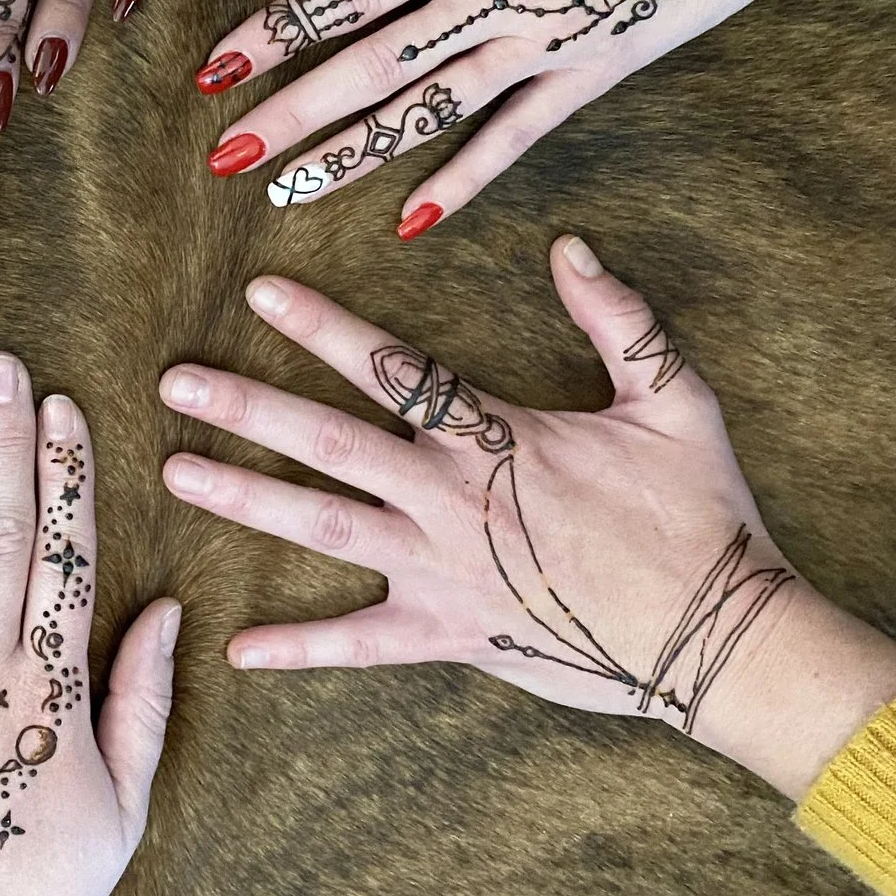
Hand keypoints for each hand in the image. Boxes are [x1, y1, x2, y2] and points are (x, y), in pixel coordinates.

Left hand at [157, 242, 895, 797]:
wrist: (721, 634)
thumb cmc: (702, 513)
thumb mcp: (675, 398)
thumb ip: (619, 317)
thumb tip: (571, 246)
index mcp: (494, 434)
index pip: (390, 366)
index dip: (322, 326)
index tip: (257, 292)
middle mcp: (449, 497)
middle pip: (328, 441)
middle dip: (245, 408)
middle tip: (175, 384)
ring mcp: (441, 571)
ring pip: (322, 527)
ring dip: (244, 499)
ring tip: (177, 474)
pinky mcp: (449, 636)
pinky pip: (361, 645)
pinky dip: (300, 649)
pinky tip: (240, 648)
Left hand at [197, 0, 831, 234]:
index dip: (274, 31)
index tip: (212, 70)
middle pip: (370, 67)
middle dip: (291, 115)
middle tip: (222, 159)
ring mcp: (545, 45)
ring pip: (428, 114)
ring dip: (353, 157)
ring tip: (285, 194)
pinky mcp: (595, 73)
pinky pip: (516, 138)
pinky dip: (462, 181)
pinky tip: (411, 221)